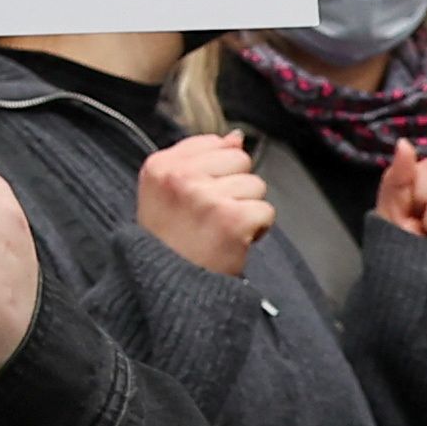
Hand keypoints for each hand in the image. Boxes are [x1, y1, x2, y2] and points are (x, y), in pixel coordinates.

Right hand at [134, 131, 273, 279]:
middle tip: (212, 215)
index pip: (213, 142)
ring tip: (221, 229)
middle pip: (239, 159)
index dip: (216, 170)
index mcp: (160, 165)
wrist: (169, 288)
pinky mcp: (232, 219)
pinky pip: (266, 210)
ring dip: (246, 209)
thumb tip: (235, 137)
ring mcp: (207, 197)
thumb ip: (198, 159)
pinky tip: (234, 240)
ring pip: (256, 185)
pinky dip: (258, 229)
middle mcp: (181, 177)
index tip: (200, 195)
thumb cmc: (168, 243)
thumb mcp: (166, 192)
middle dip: (235, 186)